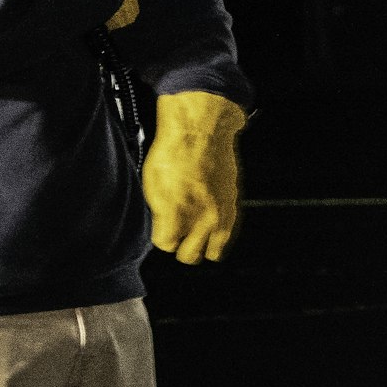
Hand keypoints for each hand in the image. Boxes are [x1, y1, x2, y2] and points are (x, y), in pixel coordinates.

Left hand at [142, 91, 245, 263]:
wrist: (202, 130)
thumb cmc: (173, 152)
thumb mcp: (152, 182)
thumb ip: (159, 213)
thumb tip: (163, 227)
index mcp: (176, 213)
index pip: (166, 245)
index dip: (162, 235)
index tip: (162, 225)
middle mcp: (201, 218)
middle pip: (189, 256)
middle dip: (181, 245)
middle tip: (177, 230)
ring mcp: (220, 214)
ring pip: (213, 252)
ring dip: (201, 244)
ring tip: (194, 229)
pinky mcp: (233, 206)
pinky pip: (226, 234)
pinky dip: (217, 232)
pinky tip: (208, 218)